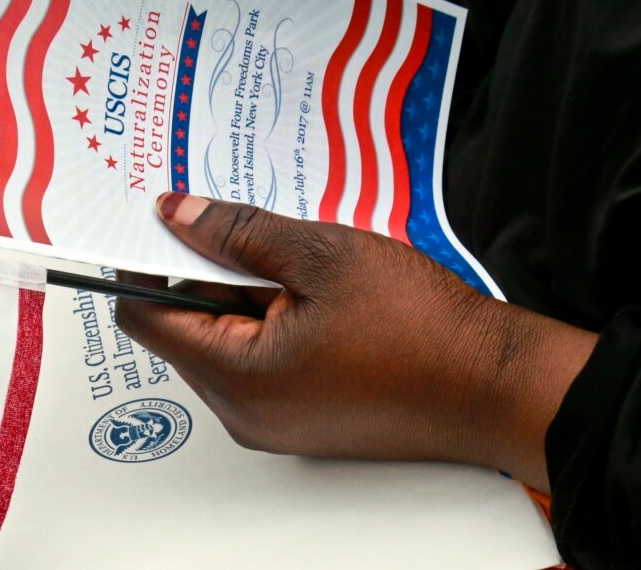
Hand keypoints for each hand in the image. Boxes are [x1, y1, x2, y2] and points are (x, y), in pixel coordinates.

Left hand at [115, 193, 596, 491]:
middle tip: (248, 233)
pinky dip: (270, 325)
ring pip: (224, 345)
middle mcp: (242, 414)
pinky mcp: (301, 424)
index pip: (145, 317)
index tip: (162, 224)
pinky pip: (258, 366)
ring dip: (244, 298)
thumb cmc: (421, 326)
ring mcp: (272, 426)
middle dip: (206, 276)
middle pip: (185, 330)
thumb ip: (237, 233)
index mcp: (237, 376)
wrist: (496, 387)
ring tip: (299, 268)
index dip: (144, 264)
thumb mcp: (322, 256)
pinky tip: (316, 298)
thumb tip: (176, 215)